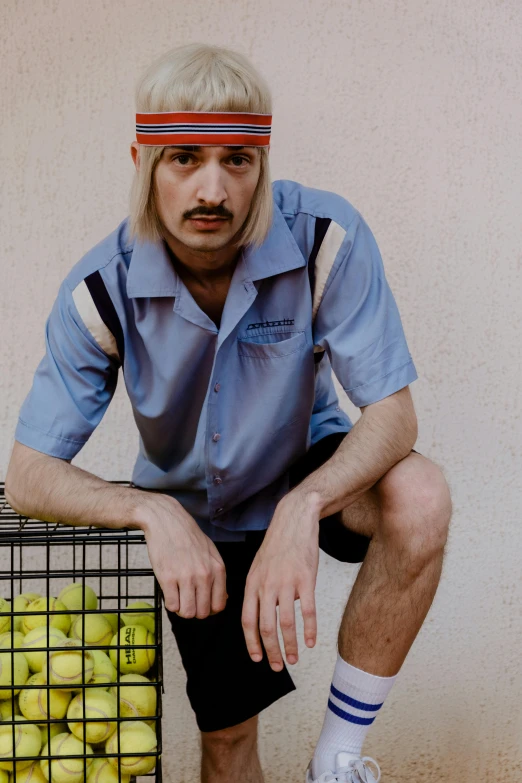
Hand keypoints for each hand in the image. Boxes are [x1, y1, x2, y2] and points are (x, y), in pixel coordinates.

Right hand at [137, 493, 226, 618]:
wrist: (166, 520)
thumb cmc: (188, 536)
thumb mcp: (210, 552)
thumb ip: (217, 575)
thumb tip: (222, 599)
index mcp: (218, 569)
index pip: (219, 605)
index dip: (209, 609)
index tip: (201, 602)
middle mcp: (204, 575)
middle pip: (203, 612)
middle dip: (194, 610)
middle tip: (187, 599)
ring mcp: (186, 577)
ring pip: (187, 613)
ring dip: (182, 609)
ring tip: (178, 596)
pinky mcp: (168, 578)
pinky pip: (172, 606)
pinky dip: (170, 603)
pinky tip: (170, 591)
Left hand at [241, 491, 321, 670]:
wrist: (293, 521)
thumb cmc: (278, 545)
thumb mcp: (259, 566)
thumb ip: (258, 590)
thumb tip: (262, 614)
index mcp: (253, 584)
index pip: (248, 620)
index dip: (251, 642)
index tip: (257, 658)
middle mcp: (266, 586)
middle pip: (266, 627)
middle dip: (271, 651)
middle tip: (277, 667)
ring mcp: (286, 583)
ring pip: (286, 623)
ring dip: (289, 646)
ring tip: (294, 660)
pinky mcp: (305, 580)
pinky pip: (307, 611)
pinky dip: (309, 630)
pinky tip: (311, 642)